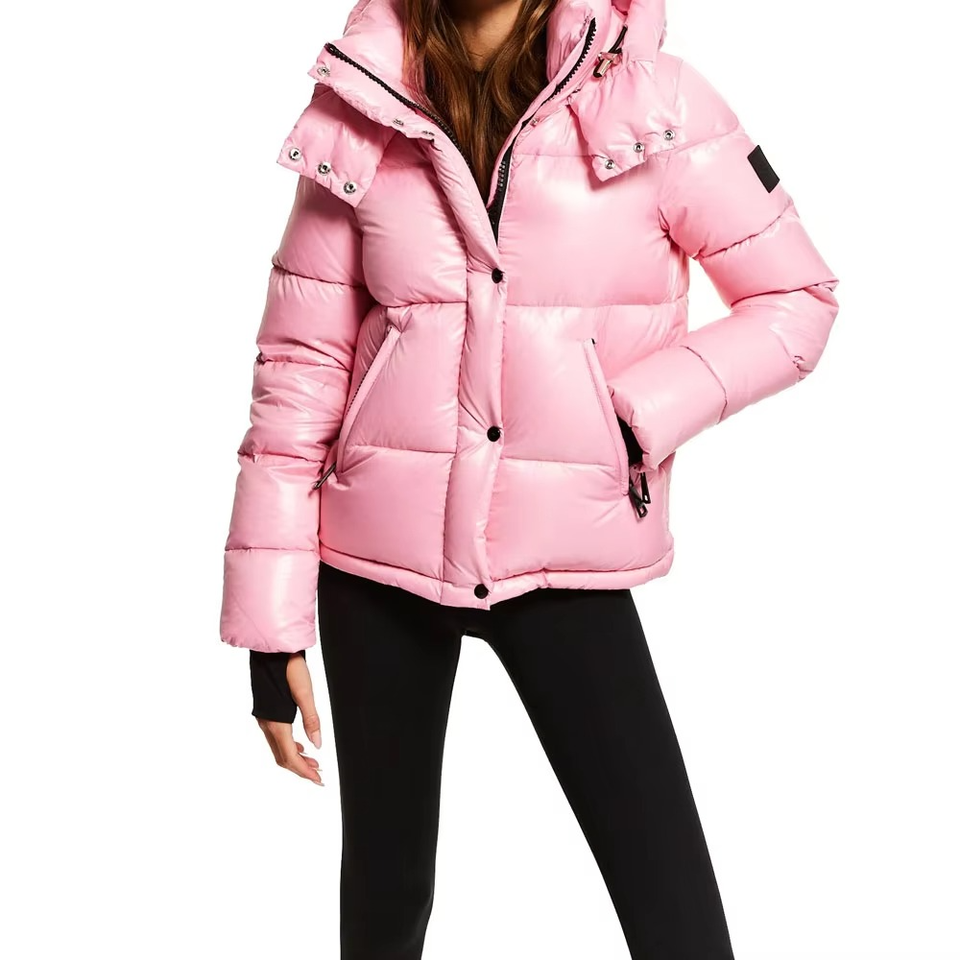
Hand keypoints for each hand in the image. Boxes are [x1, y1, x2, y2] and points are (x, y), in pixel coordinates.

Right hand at [257, 654, 324, 785]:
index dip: (304, 771)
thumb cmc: (289, 668)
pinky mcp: (266, 714)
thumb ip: (312, 719)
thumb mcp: (305, 692)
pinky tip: (301, 746)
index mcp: (276, 722)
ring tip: (314, 763)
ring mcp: (264, 720)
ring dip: (295, 759)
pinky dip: (289, 747)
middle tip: (318, 775)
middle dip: (300, 769)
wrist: (272, 651)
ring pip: (278, 750)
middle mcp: (266, 724)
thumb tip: (318, 744)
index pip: (290, 756)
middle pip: (282, 757)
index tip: (318, 780)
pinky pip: (276, 739)